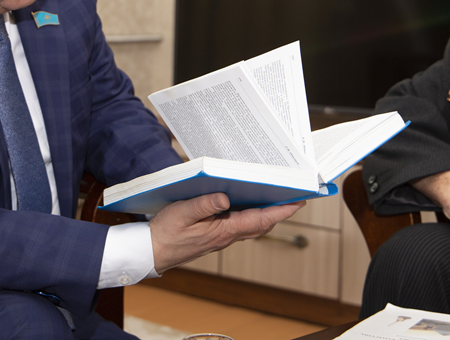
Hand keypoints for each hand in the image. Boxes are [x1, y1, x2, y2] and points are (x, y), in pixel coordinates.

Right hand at [149, 193, 304, 272]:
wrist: (151, 253)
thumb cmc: (164, 234)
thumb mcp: (181, 213)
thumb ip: (203, 204)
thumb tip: (224, 197)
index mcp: (223, 231)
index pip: (259, 220)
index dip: (280, 211)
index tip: (298, 202)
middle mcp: (226, 236)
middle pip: (261, 223)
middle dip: (279, 211)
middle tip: (294, 196)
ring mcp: (222, 237)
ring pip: (252, 225)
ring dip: (266, 213)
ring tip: (277, 196)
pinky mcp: (215, 235)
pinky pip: (240, 225)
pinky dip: (251, 214)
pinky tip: (248, 203)